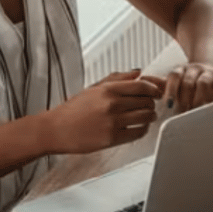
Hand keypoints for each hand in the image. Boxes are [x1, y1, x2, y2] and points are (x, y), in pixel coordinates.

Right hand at [41, 71, 163, 154]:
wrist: (55, 130)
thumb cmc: (72, 110)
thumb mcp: (93, 88)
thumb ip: (117, 79)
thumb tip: (138, 73)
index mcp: (107, 90)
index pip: (141, 86)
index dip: (153, 89)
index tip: (157, 92)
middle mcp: (112, 105)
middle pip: (146, 101)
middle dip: (151, 103)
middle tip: (150, 105)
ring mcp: (113, 122)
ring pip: (145, 116)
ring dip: (150, 116)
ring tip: (147, 116)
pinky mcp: (112, 138)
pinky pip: (138, 132)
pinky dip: (143, 129)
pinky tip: (140, 127)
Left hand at [162, 61, 212, 111]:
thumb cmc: (191, 81)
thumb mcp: (176, 81)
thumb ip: (160, 84)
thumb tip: (141, 79)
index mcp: (182, 69)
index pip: (175, 76)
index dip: (171, 90)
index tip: (168, 104)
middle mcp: (196, 69)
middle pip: (189, 81)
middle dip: (185, 99)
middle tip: (182, 113)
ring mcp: (211, 74)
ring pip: (204, 83)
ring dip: (199, 99)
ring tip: (196, 112)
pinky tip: (212, 106)